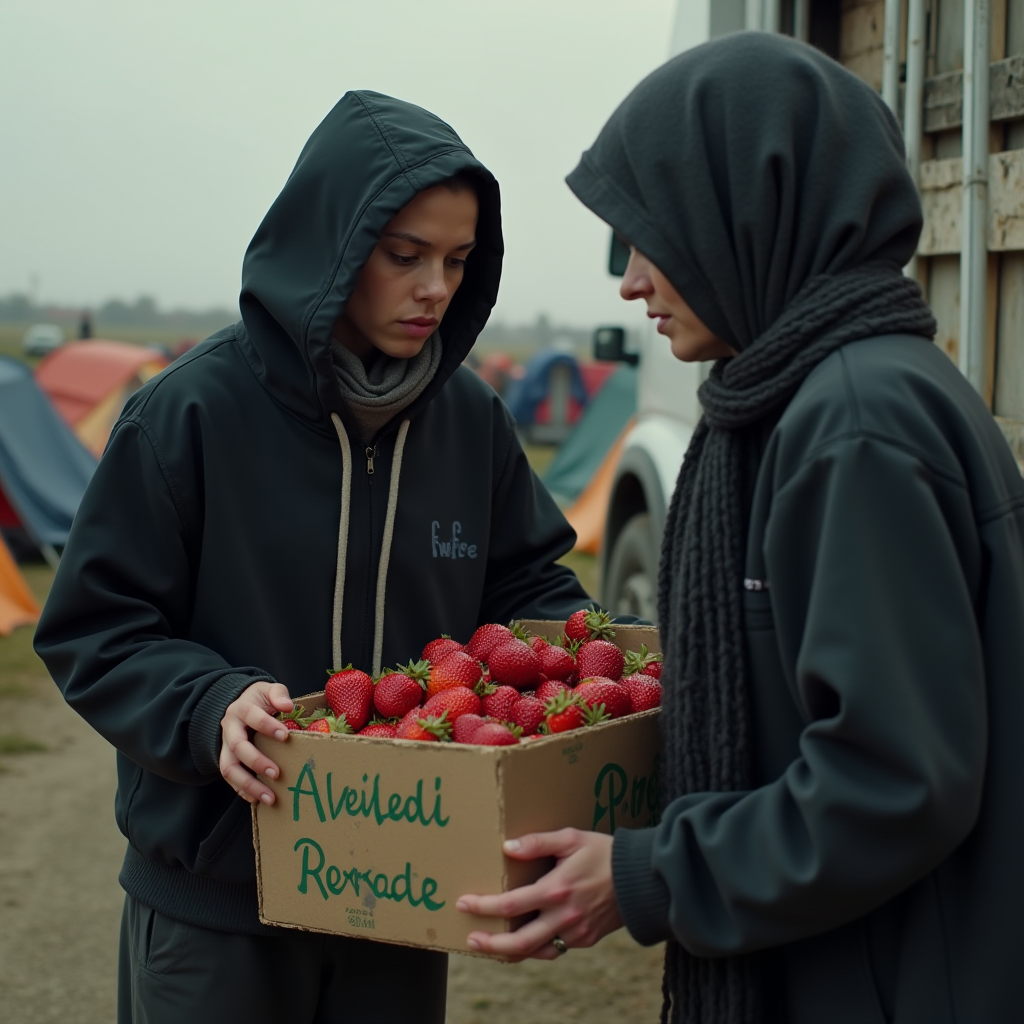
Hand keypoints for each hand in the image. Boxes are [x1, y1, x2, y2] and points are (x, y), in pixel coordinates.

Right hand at [219, 681, 292, 805]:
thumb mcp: (267, 689)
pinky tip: (258, 800)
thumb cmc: (258, 700)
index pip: (251, 716)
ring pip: (229, 768)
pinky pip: (230, 779)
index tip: (285, 736)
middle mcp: (229, 729)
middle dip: (256, 761)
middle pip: (237, 746)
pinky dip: (242, 791)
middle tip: (277, 773)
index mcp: (240, 709)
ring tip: (269, 797)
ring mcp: (226, 747)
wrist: (238, 707)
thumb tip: (287, 706)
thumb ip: (278, 694)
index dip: (266, 725)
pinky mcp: (228, 760)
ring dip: (248, 784)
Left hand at [457, 828, 622, 960]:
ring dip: (511, 951)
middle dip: (491, 944)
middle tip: (470, 939)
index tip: (464, 903)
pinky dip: (537, 948)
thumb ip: (537, 842)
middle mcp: (564, 916)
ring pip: (536, 951)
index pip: (511, 905)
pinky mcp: (586, 939)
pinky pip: (556, 949)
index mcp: (556, 890)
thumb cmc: (604, 852)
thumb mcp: (571, 838)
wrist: (642, 878)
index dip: (484, 906)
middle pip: (519, 942)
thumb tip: (506, 847)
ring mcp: (576, 932)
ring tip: (492, 946)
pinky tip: (526, 940)